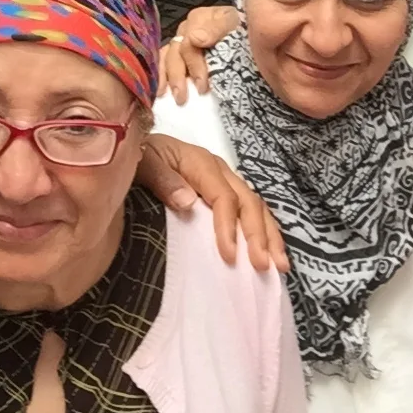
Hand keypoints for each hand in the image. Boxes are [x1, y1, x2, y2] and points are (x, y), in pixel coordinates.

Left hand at [137, 134, 288, 272]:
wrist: (132, 146)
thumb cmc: (138, 156)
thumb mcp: (143, 162)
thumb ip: (162, 179)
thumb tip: (189, 202)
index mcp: (201, 163)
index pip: (224, 197)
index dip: (228, 227)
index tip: (229, 256)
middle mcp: (219, 171)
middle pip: (248, 202)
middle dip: (258, 235)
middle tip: (263, 266)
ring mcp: (224, 182)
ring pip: (256, 207)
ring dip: (270, 236)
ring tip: (279, 266)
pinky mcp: (223, 193)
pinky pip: (249, 212)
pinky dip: (263, 232)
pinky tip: (269, 253)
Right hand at [157, 5, 240, 103]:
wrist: (252, 36)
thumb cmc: (242, 31)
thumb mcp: (234, 24)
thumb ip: (216, 29)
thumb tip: (195, 39)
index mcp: (199, 19)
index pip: (189, 42)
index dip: (194, 65)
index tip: (202, 86)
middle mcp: (186, 29)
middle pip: (176, 52)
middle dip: (178, 76)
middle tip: (183, 97)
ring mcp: (181, 42)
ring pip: (166, 58)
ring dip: (167, 78)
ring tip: (168, 96)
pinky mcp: (178, 54)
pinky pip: (163, 63)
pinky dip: (160, 76)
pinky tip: (160, 92)